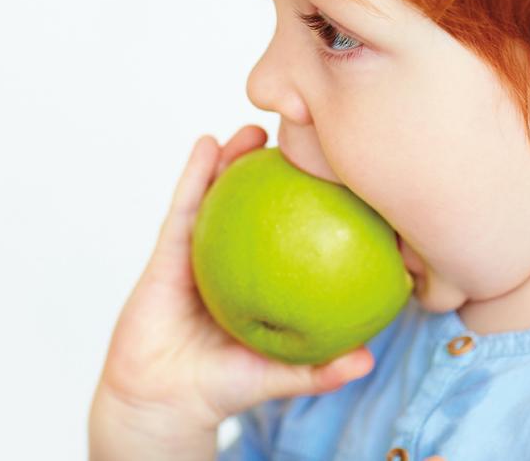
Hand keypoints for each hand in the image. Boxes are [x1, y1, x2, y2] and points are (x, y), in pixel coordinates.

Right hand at [91, 125, 376, 433]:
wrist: (162, 400)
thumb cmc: (222, 387)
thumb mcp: (279, 376)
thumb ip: (319, 370)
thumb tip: (367, 360)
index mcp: (269, 277)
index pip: (298, 233)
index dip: (316, 201)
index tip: (337, 168)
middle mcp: (240, 257)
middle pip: (263, 204)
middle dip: (280, 168)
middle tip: (300, 134)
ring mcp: (203, 249)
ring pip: (222, 194)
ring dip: (235, 156)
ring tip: (255, 129)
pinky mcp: (169, 249)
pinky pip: (185, 205)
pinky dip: (195, 173)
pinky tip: (206, 145)